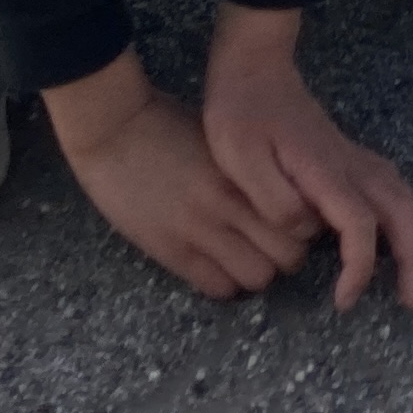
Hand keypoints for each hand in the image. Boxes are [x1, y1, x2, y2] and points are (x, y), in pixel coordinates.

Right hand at [43, 50, 314, 299]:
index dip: (300, 226)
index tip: (292, 220)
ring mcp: (200, 232)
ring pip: (257, 278)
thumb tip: (280, 195)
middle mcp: (230, 205)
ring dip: (255, 271)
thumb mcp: (220, 140)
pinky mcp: (171, 251)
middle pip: (287, 256)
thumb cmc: (167, 124)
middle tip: (270, 243)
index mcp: (245, 173)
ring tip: (243, 256)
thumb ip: (248, 171)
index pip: (298, 220)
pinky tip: (215, 264)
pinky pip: (217, 288)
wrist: (112, 129)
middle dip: (285, 254)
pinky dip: (224, 282)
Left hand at [202, 7, 412, 309]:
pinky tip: (391, 236)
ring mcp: (351, 157)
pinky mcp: (345, 156)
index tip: (342, 300)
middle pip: (402, 211)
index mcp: (324, 169)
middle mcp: (349, 164)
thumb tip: (308, 230)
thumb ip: (274, 199)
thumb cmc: (241, 111)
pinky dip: (402, 217)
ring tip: (411, 279)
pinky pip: (390, 189)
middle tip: (412, 300)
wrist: (253, 64)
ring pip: (402, 198)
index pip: (360, 225)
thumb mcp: (239, 158)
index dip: (359, 267)